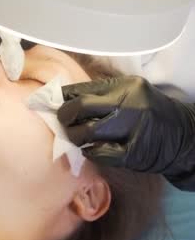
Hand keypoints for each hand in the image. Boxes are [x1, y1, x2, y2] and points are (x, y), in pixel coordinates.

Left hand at [58, 76, 194, 187]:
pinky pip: (100, 153)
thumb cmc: (151, 112)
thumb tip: (69, 97)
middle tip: (61, 120)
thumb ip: (105, 92)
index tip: (57, 101)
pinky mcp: (132, 153)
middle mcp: (129, 105)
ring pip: (88, 131)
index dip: (66, 96)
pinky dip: (89, 151)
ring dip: (74, 135)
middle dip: (65, 115)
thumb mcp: (133, 92)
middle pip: (82, 107)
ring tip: (73, 135)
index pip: (86, 89)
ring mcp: (131, 129)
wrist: (182, 137)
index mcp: (127, 86)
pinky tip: (89, 149)